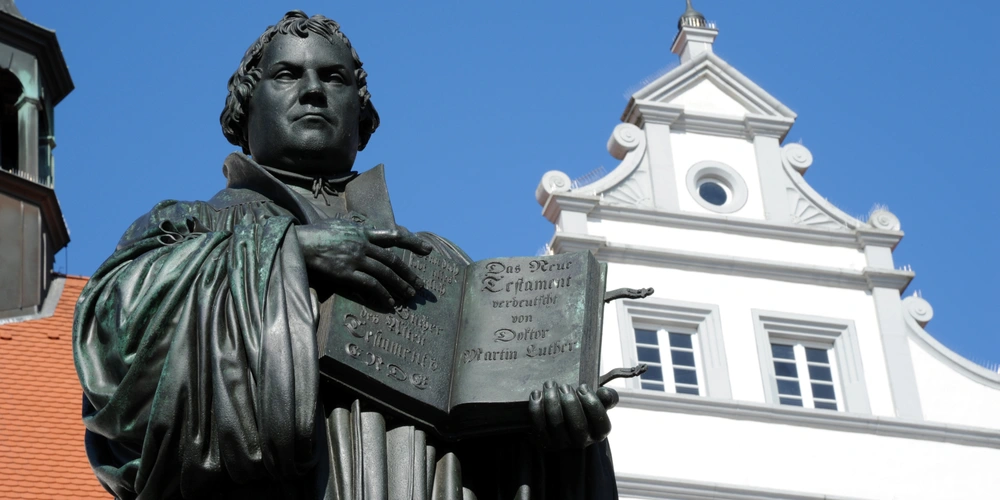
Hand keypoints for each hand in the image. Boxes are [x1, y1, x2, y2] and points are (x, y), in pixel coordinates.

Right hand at [295, 219, 432, 305]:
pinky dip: (383, 295)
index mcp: (361, 232)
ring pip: (385, 274)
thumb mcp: (338, 226)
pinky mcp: (345, 273)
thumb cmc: (314, 235)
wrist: (296, 242)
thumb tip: (364, 236)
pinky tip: (390, 303)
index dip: (412, 243)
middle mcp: (362, 245)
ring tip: (409, 296)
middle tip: (420, 285)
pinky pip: (370, 285)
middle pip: (392, 260)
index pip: (392, 236)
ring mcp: (355, 259)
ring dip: (400, 286)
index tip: (427, 250)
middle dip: (409, 273)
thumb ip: (354, 232)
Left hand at [527, 381, 617, 449]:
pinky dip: (536, 408)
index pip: (601, 422)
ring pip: (557, 424)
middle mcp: (582, 441)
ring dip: (551, 400)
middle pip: (578, 425)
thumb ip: (606, 397)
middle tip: (564, 386)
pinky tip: (537, 393)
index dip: (592, 402)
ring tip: (550, 385)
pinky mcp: (545, 442)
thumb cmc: (583, 409)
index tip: (583, 387)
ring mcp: (562, 444)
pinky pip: (538, 426)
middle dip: (570, 402)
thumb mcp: (598, 403)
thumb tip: (606, 394)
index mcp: (599, 433)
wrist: (562, 423)